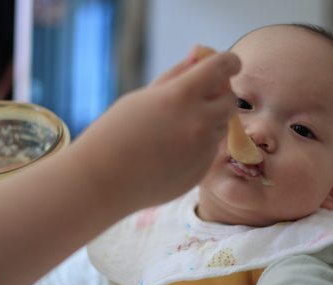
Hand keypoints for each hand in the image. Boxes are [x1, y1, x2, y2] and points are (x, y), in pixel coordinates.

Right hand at [72, 50, 240, 208]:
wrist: (103, 180)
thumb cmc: (115, 133)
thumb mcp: (143, 97)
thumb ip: (176, 76)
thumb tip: (200, 56)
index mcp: (181, 95)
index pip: (222, 67)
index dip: (229, 62)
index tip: (229, 63)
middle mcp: (199, 122)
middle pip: (230, 100)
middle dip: (220, 95)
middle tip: (200, 98)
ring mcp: (202, 150)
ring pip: (221, 127)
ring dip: (209, 122)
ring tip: (175, 129)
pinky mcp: (201, 171)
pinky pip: (208, 152)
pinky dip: (197, 147)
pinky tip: (169, 152)